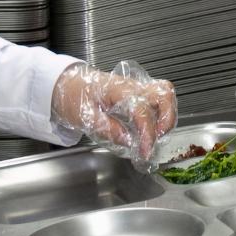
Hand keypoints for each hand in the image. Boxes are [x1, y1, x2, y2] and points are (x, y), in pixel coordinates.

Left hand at [51, 61, 176, 169]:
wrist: (68, 84)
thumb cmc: (75, 97)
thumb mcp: (84, 117)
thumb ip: (107, 129)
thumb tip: (129, 141)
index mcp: (118, 90)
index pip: (141, 110)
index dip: (147, 133)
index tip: (145, 151)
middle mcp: (132, 85)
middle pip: (163, 93)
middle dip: (167, 119)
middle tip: (156, 140)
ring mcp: (136, 87)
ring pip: (165, 94)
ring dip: (166, 116)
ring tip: (154, 137)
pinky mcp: (137, 92)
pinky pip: (158, 98)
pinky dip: (161, 114)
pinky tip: (149, 130)